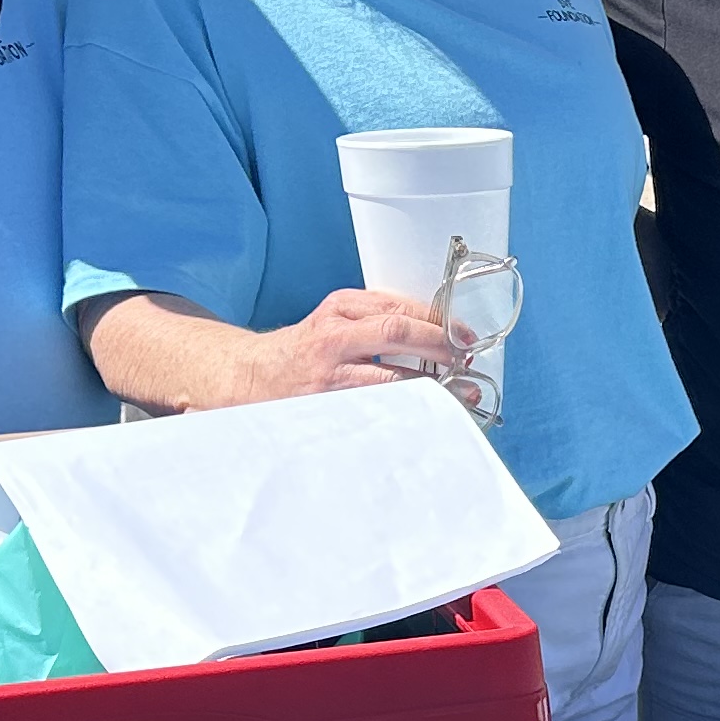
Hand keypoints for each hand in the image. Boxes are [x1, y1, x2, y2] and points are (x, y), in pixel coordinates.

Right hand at [231, 288, 463, 400]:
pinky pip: (378, 406)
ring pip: (392, 375)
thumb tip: (434, 333)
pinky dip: (408, 409)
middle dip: (439, 344)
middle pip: (397, 332)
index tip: (462, 332)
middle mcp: (335, 335)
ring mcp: (331, 372)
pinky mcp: (329, 403)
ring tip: (463, 391)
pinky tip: (430, 413)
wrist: (252, 376)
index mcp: (339, 308)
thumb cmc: (302, 350)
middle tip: (467, 357)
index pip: (397, 307)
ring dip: (434, 384)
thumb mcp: (333, 321)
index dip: (436, 320)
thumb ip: (374, 321)